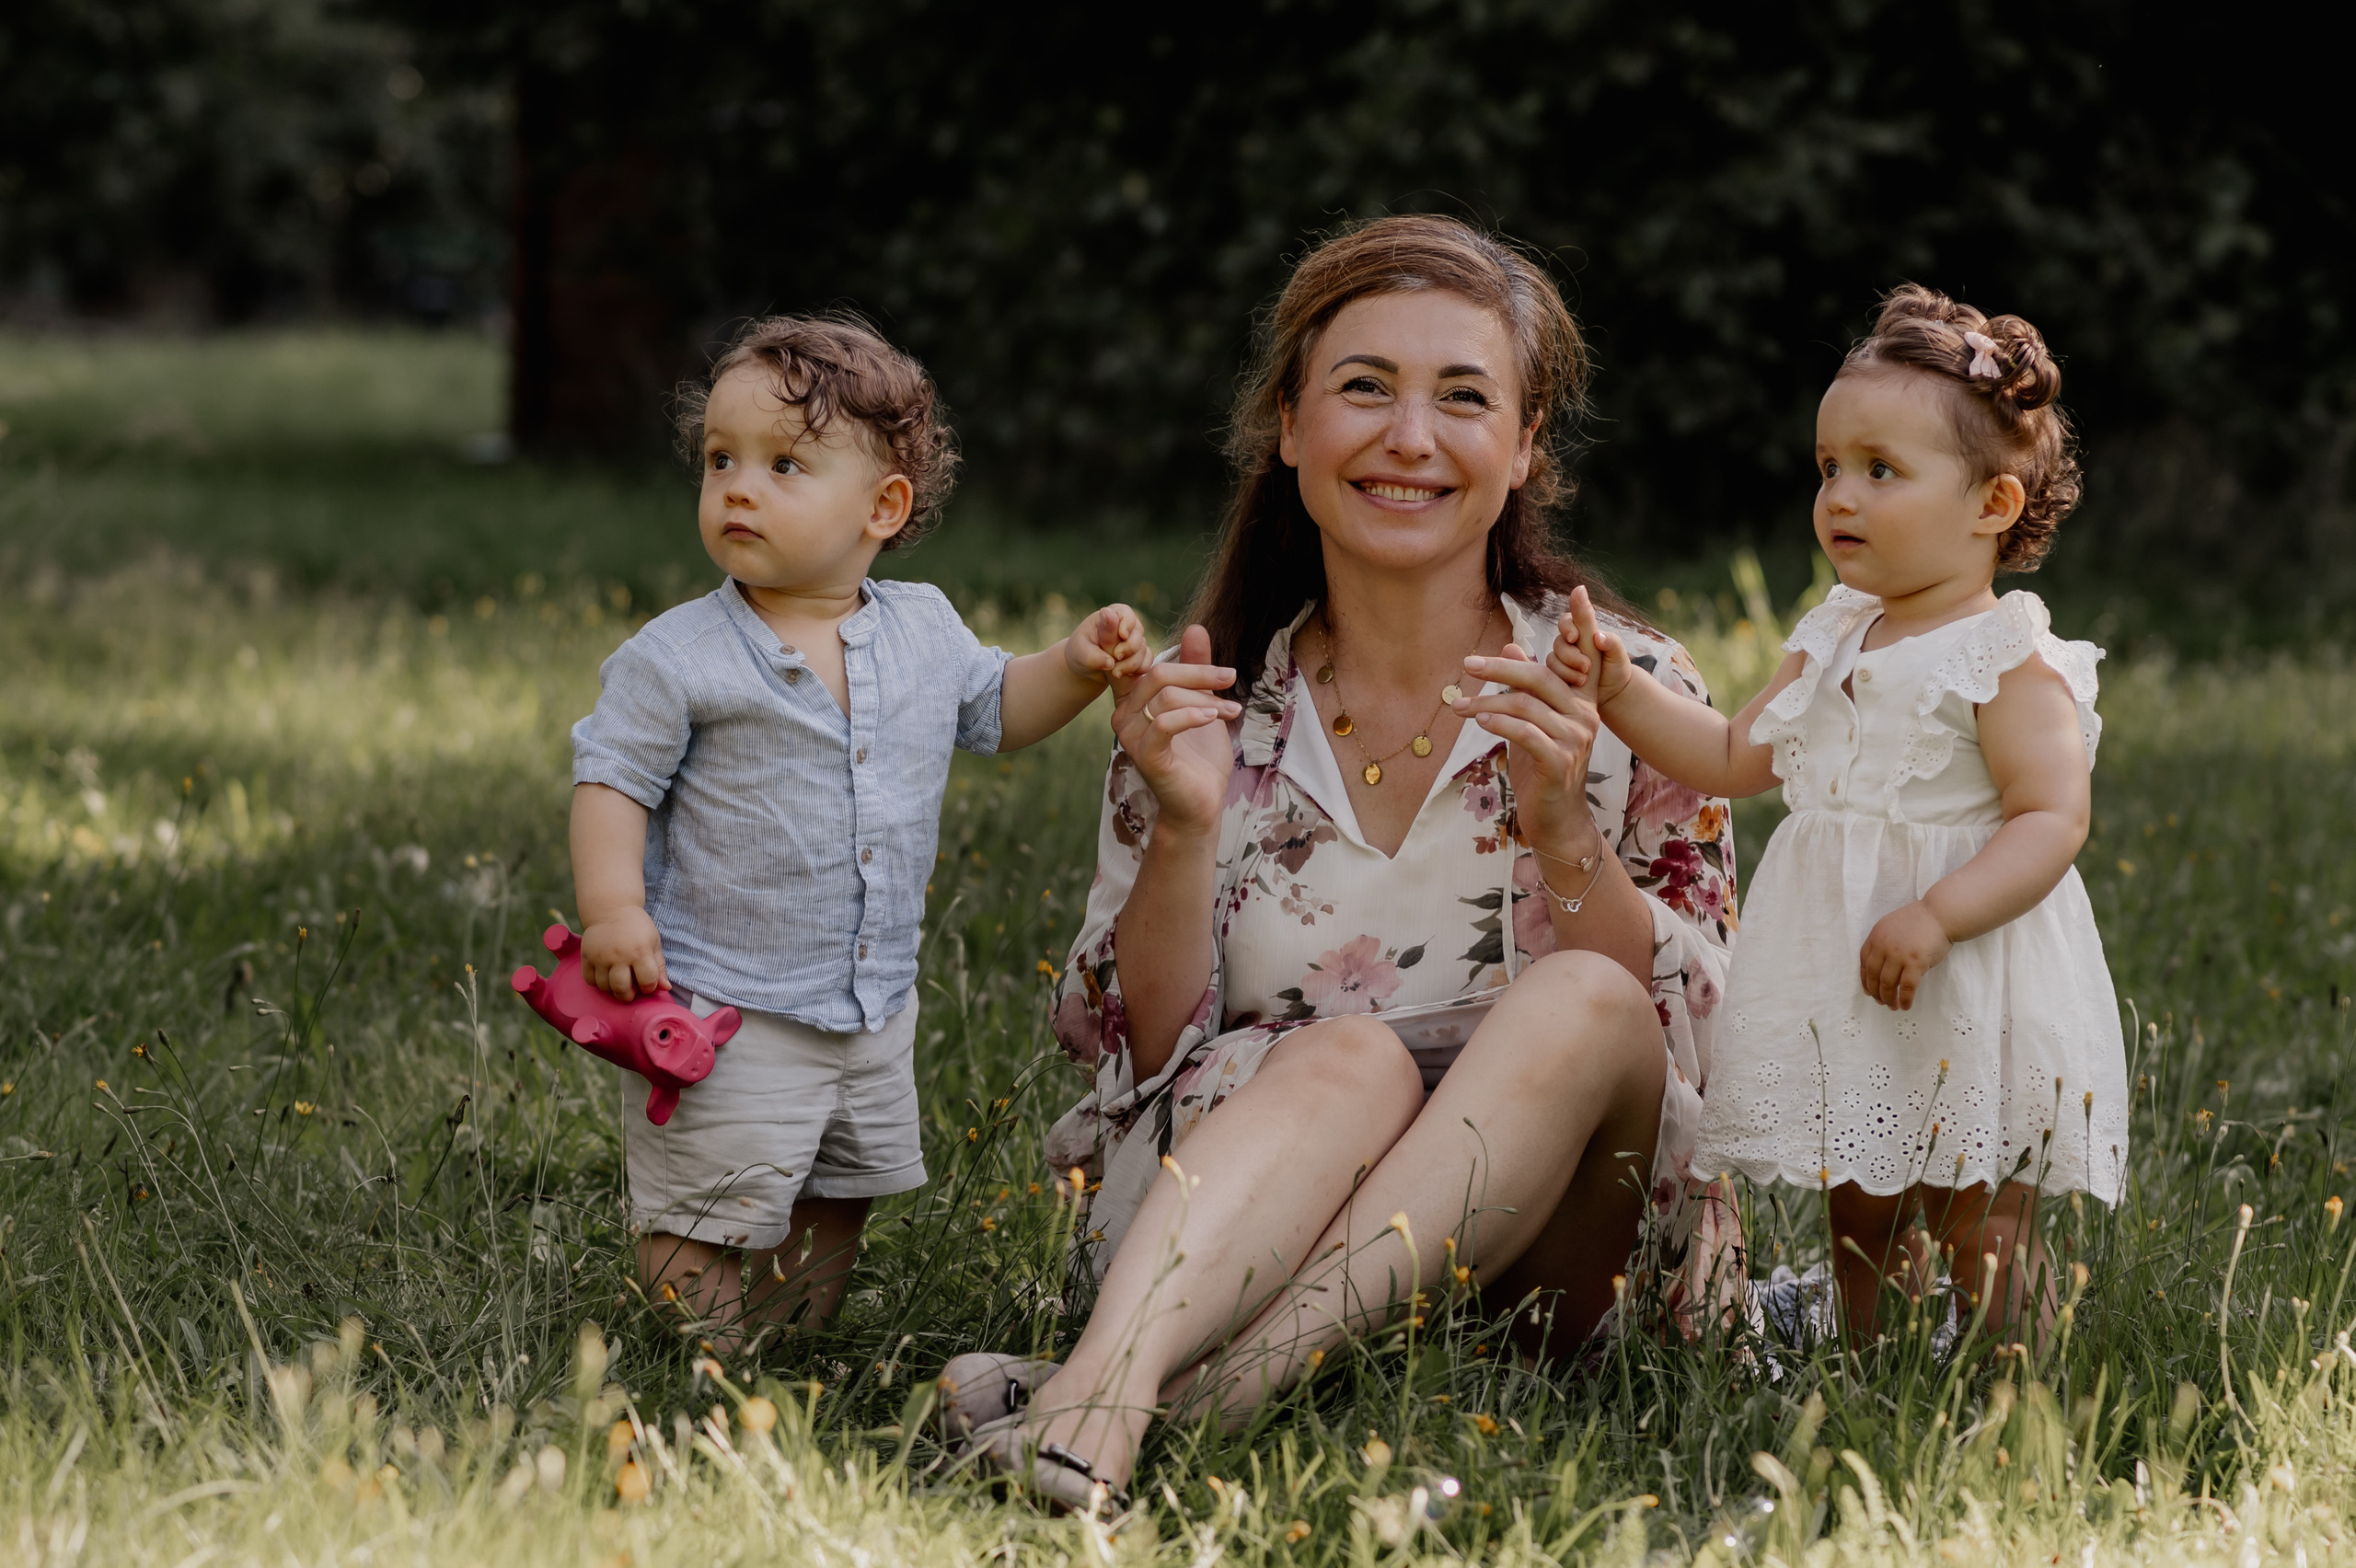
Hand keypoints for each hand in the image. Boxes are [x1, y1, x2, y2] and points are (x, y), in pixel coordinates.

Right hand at [582, 907, 667, 1001]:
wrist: (611, 909)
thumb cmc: (637, 927)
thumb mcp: (654, 942)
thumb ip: (660, 966)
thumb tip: (666, 988)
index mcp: (640, 951)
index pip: (647, 981)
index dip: (650, 987)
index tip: (647, 982)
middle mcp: (619, 955)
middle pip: (622, 989)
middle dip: (629, 995)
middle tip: (631, 988)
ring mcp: (600, 956)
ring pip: (604, 987)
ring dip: (613, 989)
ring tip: (619, 979)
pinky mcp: (586, 956)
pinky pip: (589, 980)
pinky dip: (598, 982)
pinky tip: (606, 974)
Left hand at [1065, 603, 1150, 690]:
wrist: (1085, 666)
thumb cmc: (1081, 652)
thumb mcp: (1081, 651)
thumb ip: (1093, 654)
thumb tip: (1110, 662)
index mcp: (1112, 615)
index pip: (1126, 614)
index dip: (1127, 624)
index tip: (1122, 636)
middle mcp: (1127, 625)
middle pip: (1138, 634)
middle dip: (1129, 648)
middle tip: (1116, 658)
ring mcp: (1136, 640)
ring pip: (1143, 650)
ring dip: (1131, 664)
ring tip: (1115, 673)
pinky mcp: (1140, 655)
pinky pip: (1146, 662)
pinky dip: (1137, 670)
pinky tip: (1125, 675)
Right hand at [1108, 623, 1239, 836]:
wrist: (1202, 802)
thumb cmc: (1200, 755)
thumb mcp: (1203, 702)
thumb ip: (1196, 666)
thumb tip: (1195, 627)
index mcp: (1133, 701)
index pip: (1140, 663)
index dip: (1156, 646)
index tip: (1196, 637)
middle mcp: (1124, 716)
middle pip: (1158, 675)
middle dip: (1199, 672)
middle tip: (1230, 676)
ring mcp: (1132, 737)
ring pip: (1165, 697)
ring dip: (1206, 698)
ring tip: (1232, 709)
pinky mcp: (1146, 756)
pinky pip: (1165, 723)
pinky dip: (1194, 715)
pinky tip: (1214, 717)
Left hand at [1453, 625, 1605, 866]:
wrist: (1555, 817)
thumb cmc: (1540, 767)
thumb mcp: (1531, 722)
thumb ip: (1525, 688)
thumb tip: (1511, 649)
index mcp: (1581, 700)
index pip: (1583, 656)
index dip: (1584, 623)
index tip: (1577, 590)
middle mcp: (1585, 715)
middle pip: (1540, 677)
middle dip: (1500, 668)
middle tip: (1467, 664)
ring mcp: (1576, 739)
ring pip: (1526, 706)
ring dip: (1487, 703)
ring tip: (1460, 707)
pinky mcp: (1560, 763)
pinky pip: (1526, 734)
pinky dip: (1500, 724)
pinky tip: (1481, 721)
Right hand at [1552, 585, 1635, 707]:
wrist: (1612, 691)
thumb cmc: (1615, 668)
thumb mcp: (1618, 654)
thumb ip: (1611, 641)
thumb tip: (1597, 636)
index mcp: (1583, 632)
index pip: (1566, 621)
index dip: (1566, 627)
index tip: (1574, 638)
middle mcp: (1569, 644)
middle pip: (1558, 643)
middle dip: (1570, 655)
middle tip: (1587, 666)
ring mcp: (1561, 660)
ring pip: (1552, 660)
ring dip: (1567, 670)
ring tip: (1584, 679)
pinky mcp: (1557, 675)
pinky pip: (1550, 674)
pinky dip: (1563, 679)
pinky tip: (1577, 684)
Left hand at [1859, 902, 1951, 1011]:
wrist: (1940, 914)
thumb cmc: (1919, 921)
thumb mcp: (1891, 927)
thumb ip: (1883, 944)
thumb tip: (1881, 968)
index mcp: (1876, 937)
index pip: (1864, 962)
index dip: (1865, 979)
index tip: (1868, 991)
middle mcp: (1884, 946)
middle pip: (1873, 975)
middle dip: (1875, 992)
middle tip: (1880, 1002)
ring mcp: (1899, 955)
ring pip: (1887, 984)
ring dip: (1888, 999)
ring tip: (1892, 1006)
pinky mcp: (1916, 962)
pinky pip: (1907, 987)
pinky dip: (1905, 999)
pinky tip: (1905, 1006)